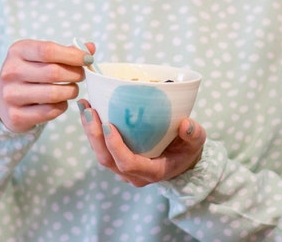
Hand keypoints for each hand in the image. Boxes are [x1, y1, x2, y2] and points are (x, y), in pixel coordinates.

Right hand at [0, 39, 94, 131]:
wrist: (3, 100)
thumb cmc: (30, 74)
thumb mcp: (42, 57)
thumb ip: (67, 52)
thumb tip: (91, 47)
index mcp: (18, 51)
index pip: (48, 50)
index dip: (73, 55)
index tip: (88, 59)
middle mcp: (11, 71)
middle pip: (54, 72)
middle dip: (76, 74)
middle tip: (82, 75)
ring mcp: (11, 95)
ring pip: (54, 94)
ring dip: (71, 91)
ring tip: (73, 89)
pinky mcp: (16, 115)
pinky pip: (51, 111)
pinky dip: (62, 106)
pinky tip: (62, 101)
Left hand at [78, 99, 206, 186]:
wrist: (180, 161)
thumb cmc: (187, 151)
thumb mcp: (196, 142)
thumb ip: (193, 134)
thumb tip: (185, 124)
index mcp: (153, 171)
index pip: (129, 163)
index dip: (116, 146)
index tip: (108, 124)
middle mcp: (134, 175)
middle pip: (107, 160)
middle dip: (95, 136)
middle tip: (89, 110)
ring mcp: (124, 170)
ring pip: (100, 155)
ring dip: (89, 132)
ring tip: (84, 107)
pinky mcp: (118, 161)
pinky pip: (101, 149)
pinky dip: (93, 132)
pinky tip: (89, 112)